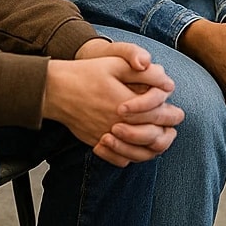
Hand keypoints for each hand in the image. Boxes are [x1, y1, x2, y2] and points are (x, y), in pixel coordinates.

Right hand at [45, 46, 183, 166]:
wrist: (55, 89)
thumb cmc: (86, 74)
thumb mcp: (118, 64)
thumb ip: (147, 73)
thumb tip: (169, 85)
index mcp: (129, 105)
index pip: (161, 116)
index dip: (170, 111)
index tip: (169, 104)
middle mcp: (119, 126)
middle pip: (156, 138)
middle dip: (165, 129)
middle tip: (168, 121)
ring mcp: (108, 138)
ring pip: (141, 154)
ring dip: (153, 146)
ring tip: (156, 134)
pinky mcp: (98, 143)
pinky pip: (121, 160)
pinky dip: (132, 156)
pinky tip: (135, 145)